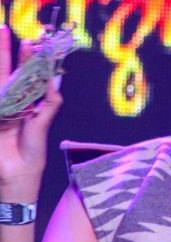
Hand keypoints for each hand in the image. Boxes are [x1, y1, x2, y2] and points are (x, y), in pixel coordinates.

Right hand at [0, 25, 61, 201]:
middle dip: (8, 53)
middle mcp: (11, 102)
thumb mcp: (43, 124)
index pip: (27, 77)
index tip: (33, 43)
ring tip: (4, 38)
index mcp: (27, 103)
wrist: (18, 172)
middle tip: (8, 30)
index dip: (28, 60)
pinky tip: (3, 78)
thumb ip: (49, 103)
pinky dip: (1, 88)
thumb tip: (55, 81)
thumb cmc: (33, 151)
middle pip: (9, 73)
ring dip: (2, 63)